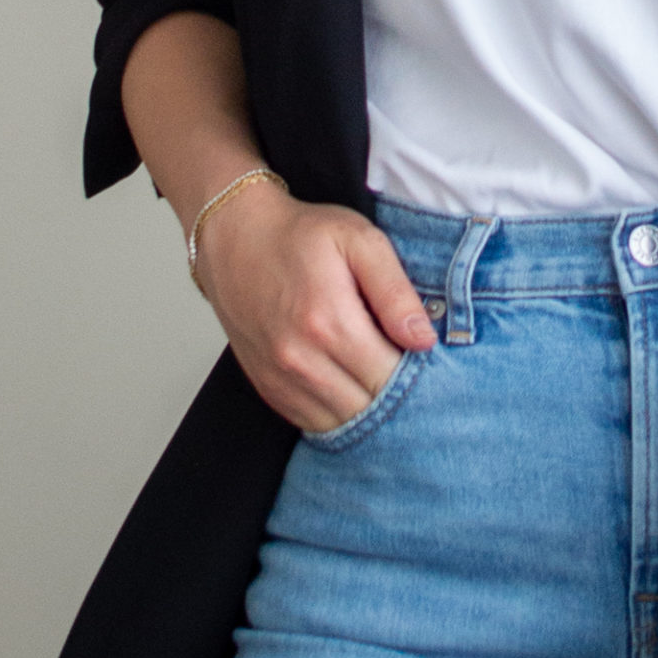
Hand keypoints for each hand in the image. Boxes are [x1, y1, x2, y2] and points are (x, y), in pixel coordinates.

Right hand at [192, 178, 437, 431]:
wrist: (234, 238)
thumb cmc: (300, 235)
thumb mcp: (359, 241)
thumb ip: (395, 292)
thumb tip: (424, 340)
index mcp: (329, 321)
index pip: (391, 376)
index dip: (417, 371)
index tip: (423, 354)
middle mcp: (300, 358)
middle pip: (369, 405)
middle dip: (397, 392)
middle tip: (407, 365)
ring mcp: (280, 377)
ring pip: (343, 422)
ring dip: (369, 406)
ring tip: (379, 373)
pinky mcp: (268, 387)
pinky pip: (314, 422)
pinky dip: (340, 413)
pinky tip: (352, 386)